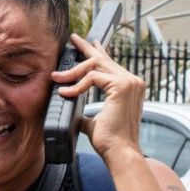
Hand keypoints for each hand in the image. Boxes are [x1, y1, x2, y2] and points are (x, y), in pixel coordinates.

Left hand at [50, 34, 144, 159]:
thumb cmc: (109, 140)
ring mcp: (129, 82)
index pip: (111, 64)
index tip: (89, 44)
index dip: (98, 52)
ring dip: (72, 72)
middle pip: (103, 59)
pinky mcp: (121, 86)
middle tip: (73, 38)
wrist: (119, 151)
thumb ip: (87, 110)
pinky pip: (91, 78)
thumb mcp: (95, 119)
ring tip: (56, 77)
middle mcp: (132, 81)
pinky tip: (65, 92)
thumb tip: (71, 107)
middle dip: (86, 48)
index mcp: (130, 86)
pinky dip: (76, 85)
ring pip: (94, 66)